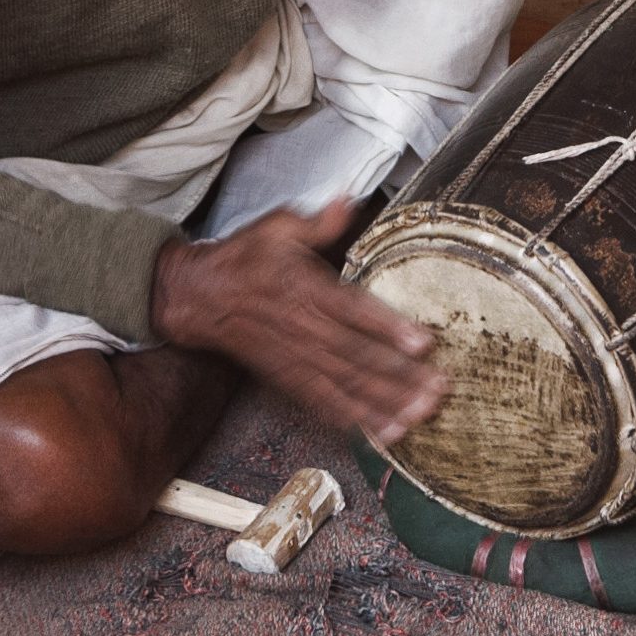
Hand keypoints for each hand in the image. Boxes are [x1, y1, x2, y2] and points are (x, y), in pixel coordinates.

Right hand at [148, 201, 449, 445]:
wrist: (198, 297)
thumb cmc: (243, 260)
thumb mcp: (276, 227)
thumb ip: (317, 221)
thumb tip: (348, 200)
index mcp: (305, 288)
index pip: (352, 310)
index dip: (388, 327)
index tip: (423, 342)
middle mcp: (303, 329)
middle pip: (357, 357)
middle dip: (399, 377)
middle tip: (437, 390)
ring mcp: (296, 359)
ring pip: (345, 386)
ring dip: (384, 405)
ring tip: (419, 418)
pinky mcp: (288, 379)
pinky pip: (324, 404)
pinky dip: (354, 423)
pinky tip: (384, 435)